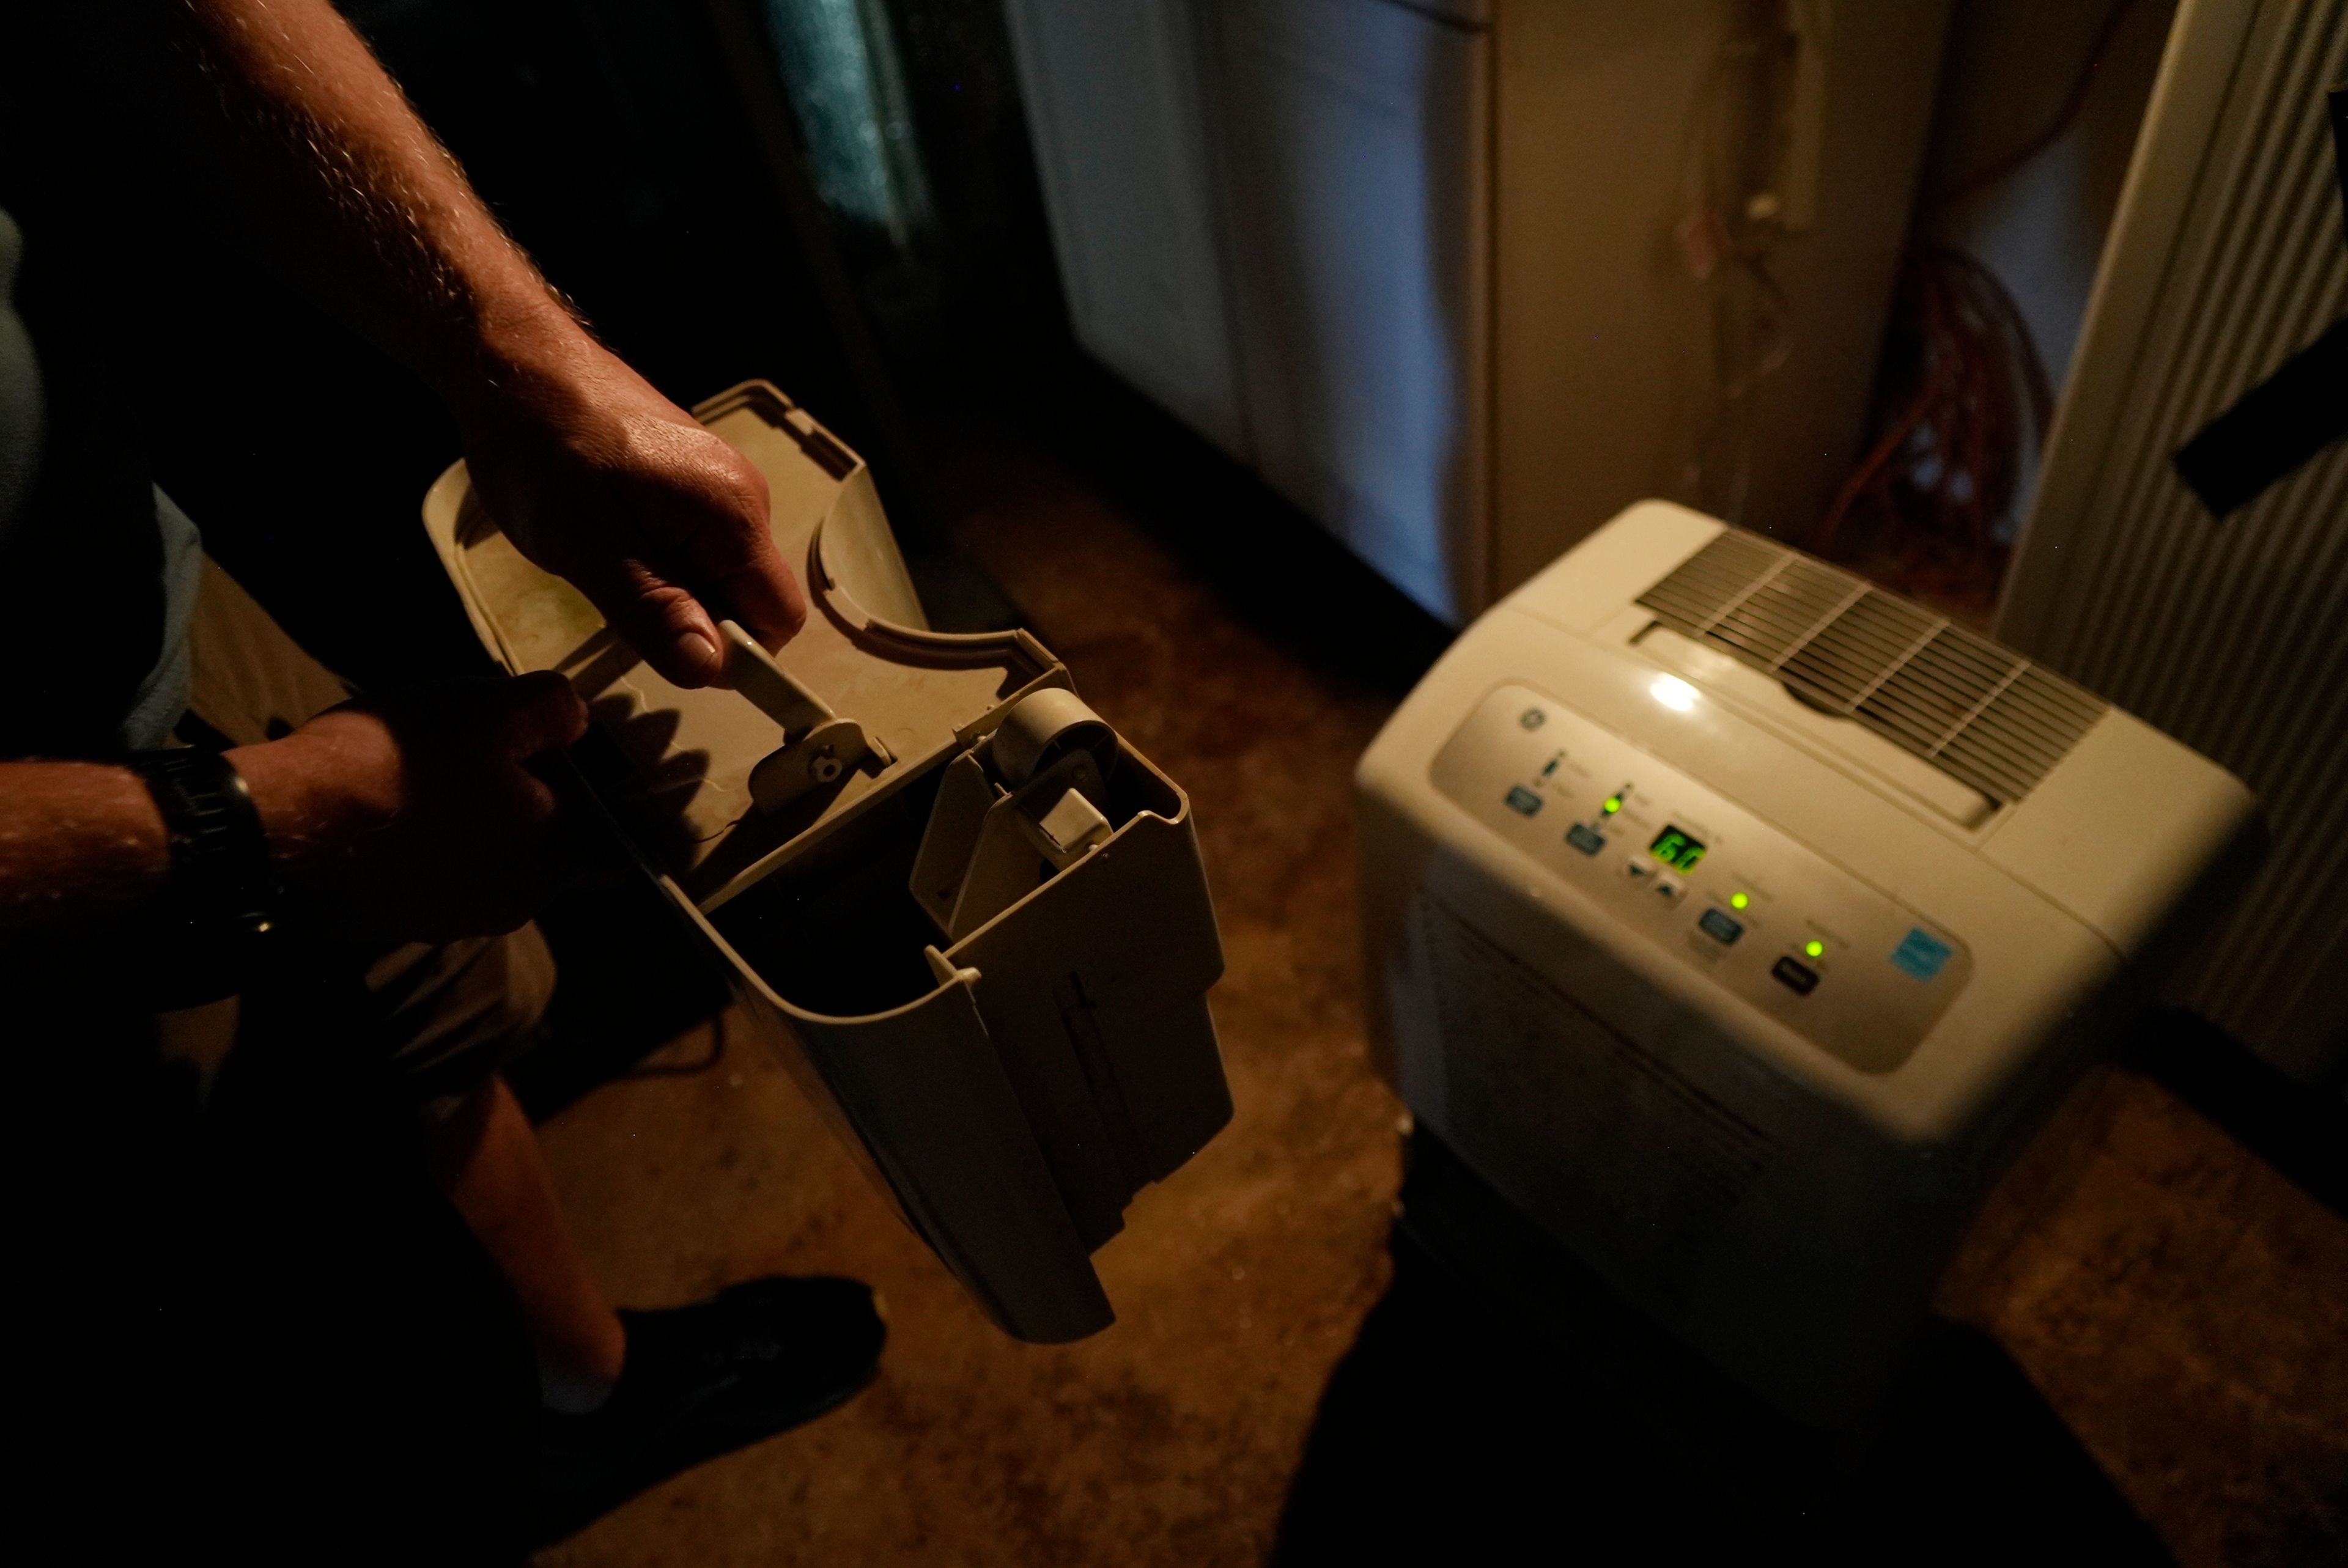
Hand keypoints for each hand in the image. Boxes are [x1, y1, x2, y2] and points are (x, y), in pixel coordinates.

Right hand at [230, 674, 589, 946]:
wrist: (278, 835)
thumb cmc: (399, 768)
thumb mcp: (487, 710)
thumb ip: (549, 711)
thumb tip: (576, 720)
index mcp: (555, 859)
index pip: (625, 849)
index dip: (623, 809)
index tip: (605, 770)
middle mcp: (515, 903)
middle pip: (552, 847)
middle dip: (539, 801)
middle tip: (509, 746)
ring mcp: (454, 919)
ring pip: (492, 858)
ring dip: (481, 817)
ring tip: (443, 763)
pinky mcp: (400, 920)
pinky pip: (438, 871)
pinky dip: (433, 837)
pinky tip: (399, 798)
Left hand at [453, 339, 807, 687]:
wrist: (514, 362)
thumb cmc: (540, 445)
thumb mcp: (585, 545)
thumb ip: (653, 611)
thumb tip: (711, 668)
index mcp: (730, 513)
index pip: (779, 618)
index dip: (737, 655)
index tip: (672, 657)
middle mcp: (742, 497)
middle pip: (751, 599)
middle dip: (695, 620)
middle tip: (619, 599)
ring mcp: (720, 484)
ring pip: (719, 575)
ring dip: (671, 591)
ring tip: (605, 560)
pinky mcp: (693, 479)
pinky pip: (698, 546)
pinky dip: (661, 561)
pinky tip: (609, 537)